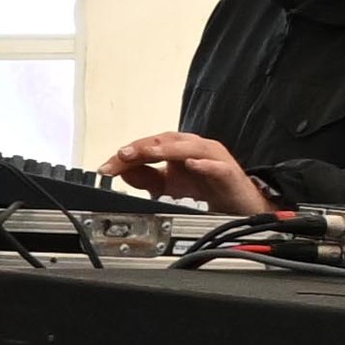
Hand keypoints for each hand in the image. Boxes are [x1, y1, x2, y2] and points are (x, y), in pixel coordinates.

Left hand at [105, 130, 259, 209]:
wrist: (237, 204)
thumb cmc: (206, 188)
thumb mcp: (168, 185)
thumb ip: (145, 178)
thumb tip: (121, 171)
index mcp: (178, 148)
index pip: (148, 146)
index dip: (126, 156)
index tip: (106, 168)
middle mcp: (194, 147)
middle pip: (165, 141)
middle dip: (141, 148)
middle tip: (121, 156)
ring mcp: (213, 158)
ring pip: (189, 148)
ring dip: (167, 149)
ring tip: (148, 153)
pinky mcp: (228, 172)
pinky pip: (216, 166)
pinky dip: (204, 164)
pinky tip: (192, 164)